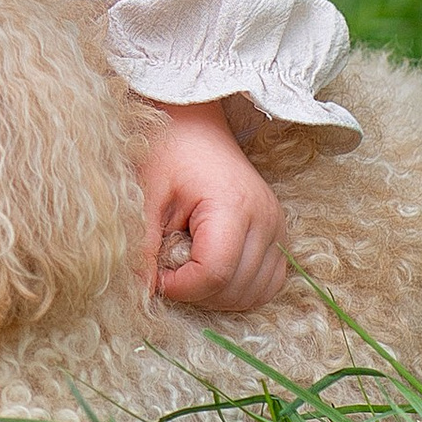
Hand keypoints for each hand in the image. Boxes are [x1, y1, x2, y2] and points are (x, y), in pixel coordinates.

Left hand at [137, 101, 289, 314]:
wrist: (197, 127)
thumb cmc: (170, 153)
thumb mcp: (148, 196)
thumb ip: (145, 246)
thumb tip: (142, 291)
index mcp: (233, 206)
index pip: (214, 273)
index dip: (181, 287)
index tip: (158, 275)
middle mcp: (266, 219)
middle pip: (235, 289)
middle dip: (197, 292)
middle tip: (170, 269)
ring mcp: (278, 228)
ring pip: (254, 293)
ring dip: (218, 295)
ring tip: (191, 267)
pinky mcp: (279, 234)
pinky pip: (268, 284)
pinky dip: (240, 289)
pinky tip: (213, 272)